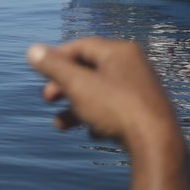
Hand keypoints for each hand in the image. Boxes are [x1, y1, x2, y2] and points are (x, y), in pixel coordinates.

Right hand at [26, 37, 181, 152]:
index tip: (39, 71)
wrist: (157, 143)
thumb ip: (54, 68)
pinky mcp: (145, 110)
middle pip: (90, 70)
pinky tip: (94, 134)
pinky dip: (98, 119)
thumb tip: (32, 50)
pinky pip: (115, 110)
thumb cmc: (117, 109)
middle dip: (64, 85)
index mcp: (120, 51)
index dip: (57, 57)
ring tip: (59, 124)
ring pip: (100, 93)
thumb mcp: (79, 86)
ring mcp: (141, 88)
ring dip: (76, 107)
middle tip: (47, 98)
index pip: (82, 46)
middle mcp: (133, 65)